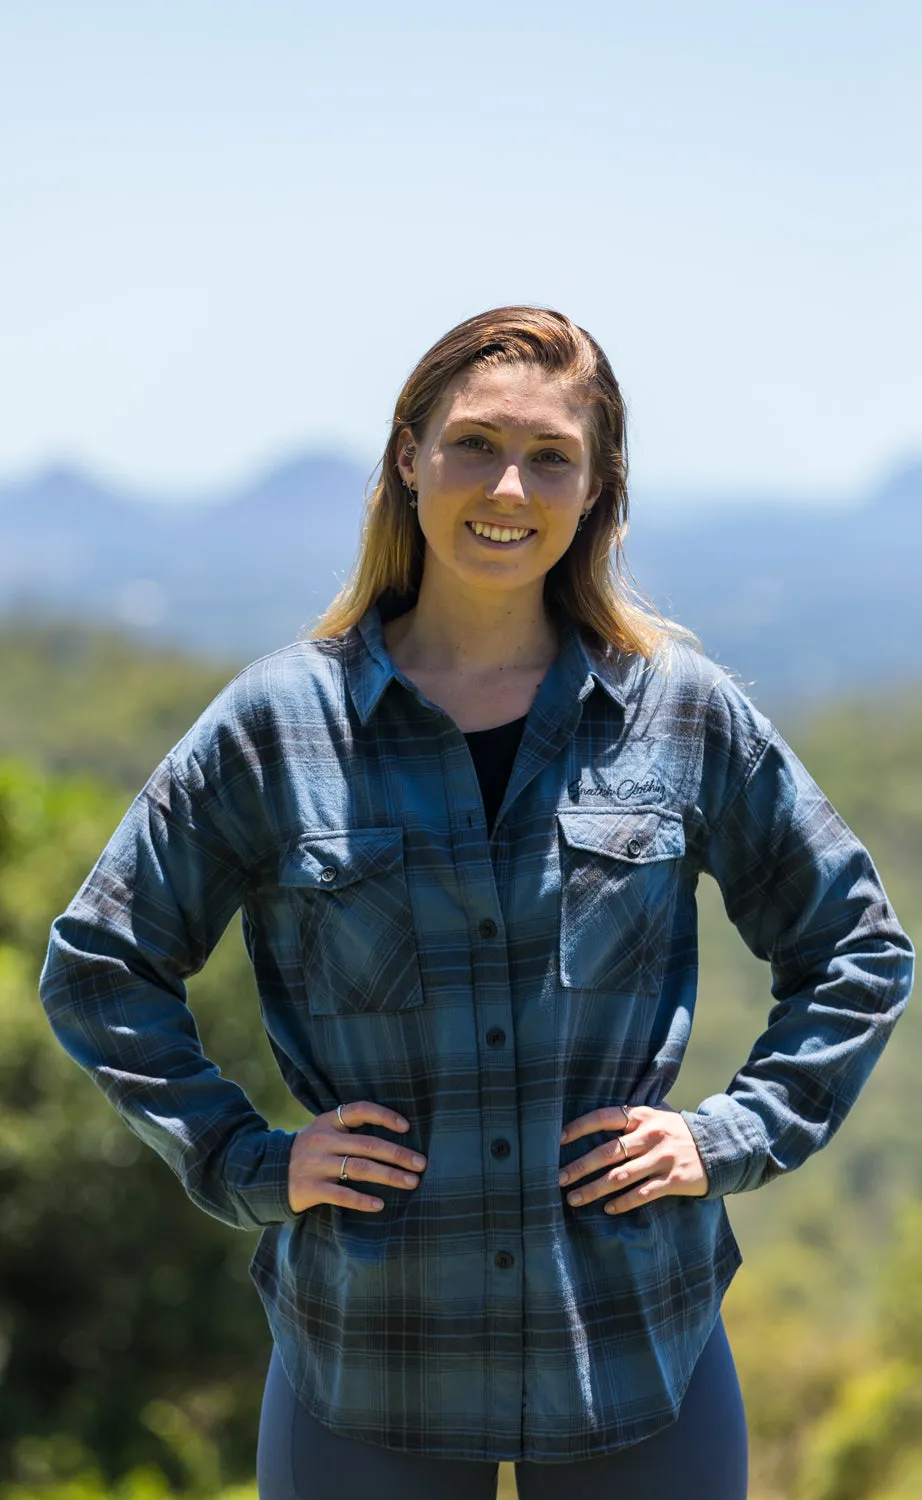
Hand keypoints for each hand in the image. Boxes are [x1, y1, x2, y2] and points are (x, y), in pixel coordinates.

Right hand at [287, 1100, 426, 1213]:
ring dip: (389, 1175)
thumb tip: (398, 1136)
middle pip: (367, 1144)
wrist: (267, 1174)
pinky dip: (362, 1200)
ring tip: (411, 1183)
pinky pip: (341, 1194)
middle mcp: (322, 1139)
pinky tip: (380, 1205)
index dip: (384, 1116)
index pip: (360, 1110)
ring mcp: (314, 1164)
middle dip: (398, 1154)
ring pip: (359, 1169)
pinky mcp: (309, 1187)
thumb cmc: (310, 1153)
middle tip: (421, 1164)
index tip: (407, 1127)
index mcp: (328, 1121)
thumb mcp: (324, 1133)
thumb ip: (350, 1132)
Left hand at [558, 1102, 708, 1213]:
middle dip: (579, 1167)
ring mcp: (662, 1157)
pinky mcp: (674, 1179)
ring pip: (621, 1176)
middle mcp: (650, 1135)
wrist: (720, 1146)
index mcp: (642, 1116)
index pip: (603, 1117)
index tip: (557, 1140)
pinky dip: (623, 1203)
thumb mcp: (657, 1116)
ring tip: (574, 1199)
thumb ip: (631, 1119)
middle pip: (607, 1151)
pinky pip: (643, 1193)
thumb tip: (593, 1125)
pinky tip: (608, 1209)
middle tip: (558, 1180)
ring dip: (594, 1189)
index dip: (579, 1127)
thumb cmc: (678, 1132)